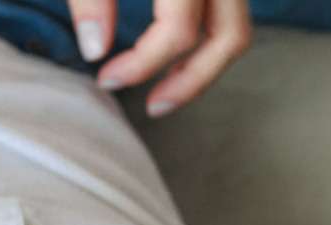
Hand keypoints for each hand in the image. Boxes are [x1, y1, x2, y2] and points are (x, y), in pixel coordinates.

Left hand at [70, 0, 251, 116]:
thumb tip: (94, 48)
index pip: (179, 32)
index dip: (142, 65)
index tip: (107, 80)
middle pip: (230, 36)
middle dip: (193, 79)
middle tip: (155, 106)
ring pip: (236, 28)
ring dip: (205, 63)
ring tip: (166, 87)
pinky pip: (228, 12)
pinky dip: (207, 38)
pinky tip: (174, 54)